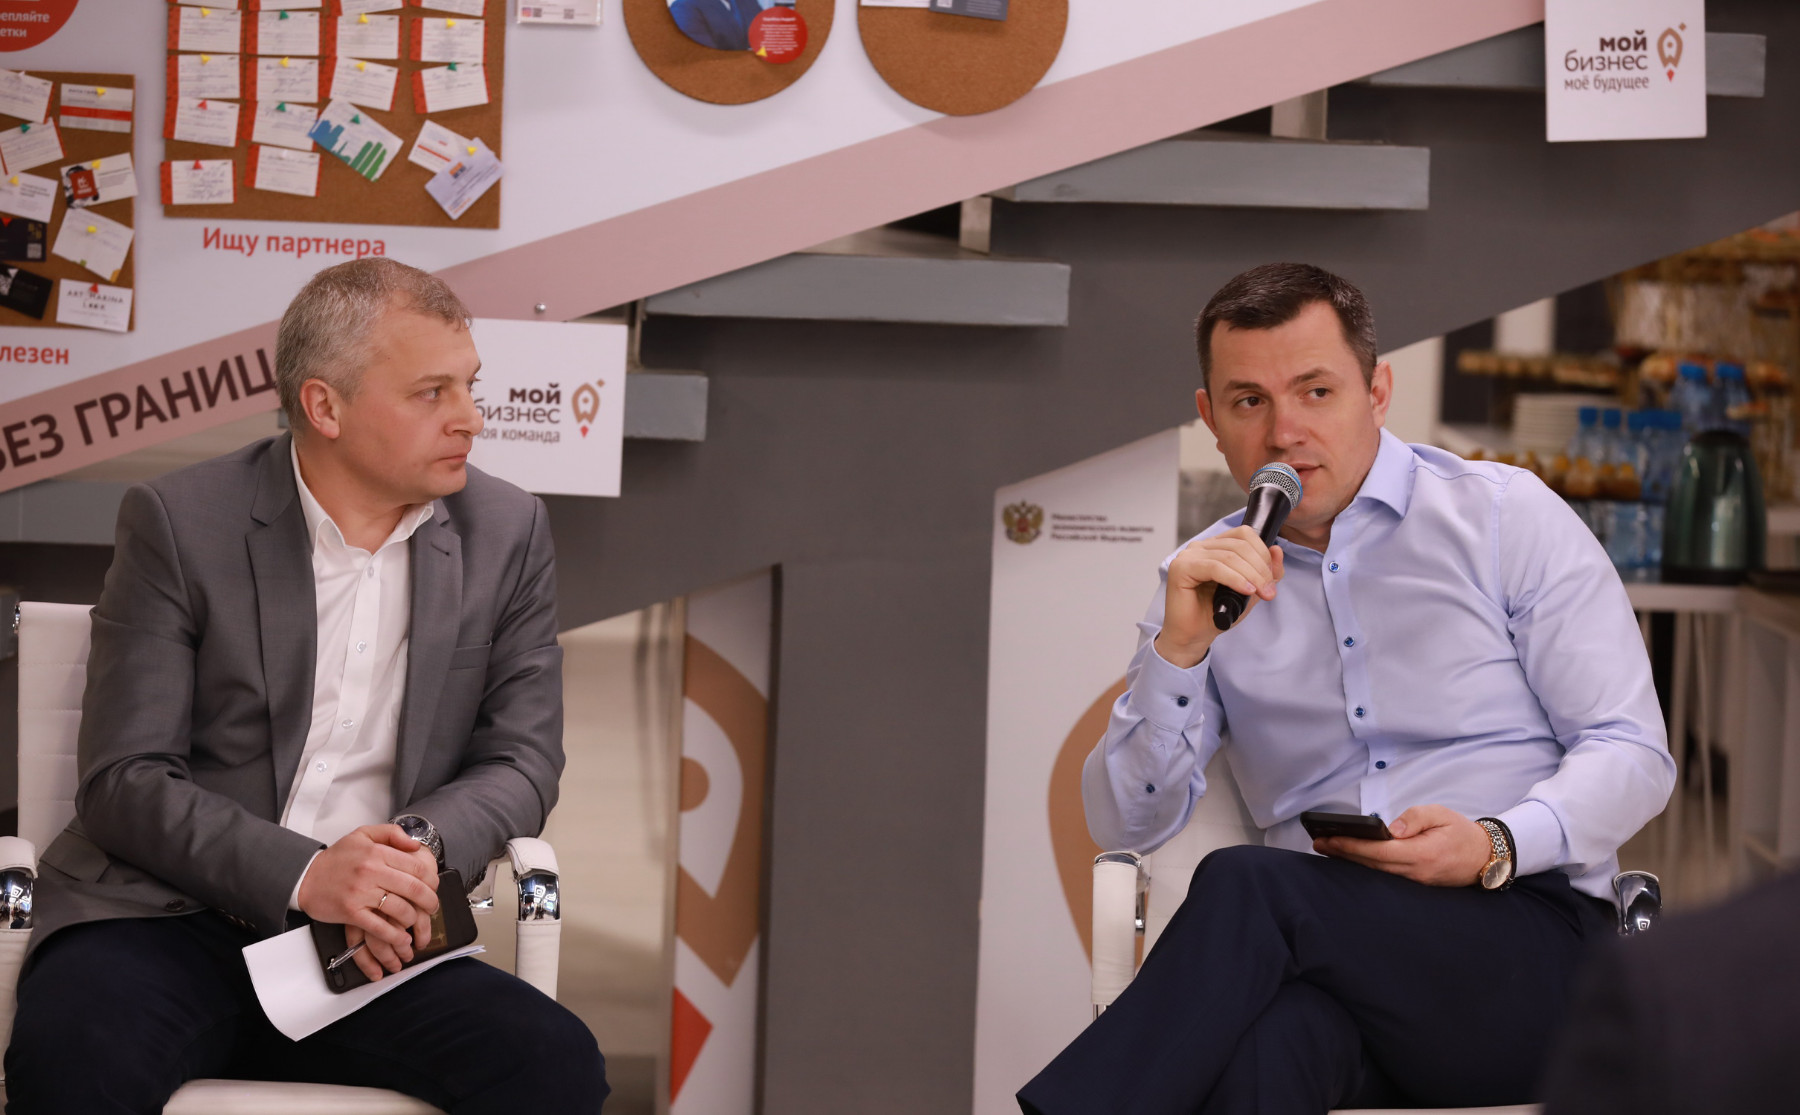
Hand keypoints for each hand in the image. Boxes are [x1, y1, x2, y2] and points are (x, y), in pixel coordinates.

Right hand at [297, 824, 440, 981]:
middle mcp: (371, 871)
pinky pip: (379, 927)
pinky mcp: (351, 913)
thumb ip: (391, 833)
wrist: (306, 876)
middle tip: (433, 907)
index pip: (416, 867)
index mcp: (377, 852)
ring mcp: (361, 893)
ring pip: (400, 909)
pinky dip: (395, 935)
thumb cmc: (337, 858)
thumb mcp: (363, 834)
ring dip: (414, 919)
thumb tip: (415, 844)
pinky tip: (403, 938)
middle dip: (430, 901)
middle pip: (413, 889)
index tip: (434, 886)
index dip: (431, 879)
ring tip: (417, 921)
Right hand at [1155, 526, 1284, 667]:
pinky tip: (1245, 590)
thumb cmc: (1217, 613)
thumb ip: (1267, 572)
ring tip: (1260, 593)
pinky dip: (1234, 578)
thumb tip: (1277, 550)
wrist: (1194, 635)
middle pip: (1239, 545)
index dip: (1263, 553)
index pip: (1244, 534)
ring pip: (1229, 556)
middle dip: (1260, 568)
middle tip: (1269, 590)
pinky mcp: (1181, 568)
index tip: (1271, 578)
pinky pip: (1214, 567)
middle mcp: (1200, 547)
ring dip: (1251, 575)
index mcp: (1215, 546)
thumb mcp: (1251, 590)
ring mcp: (1189, 555)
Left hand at [1313, 805, 1493, 886]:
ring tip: (1328, 848)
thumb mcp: (1441, 814)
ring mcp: (1415, 882)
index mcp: (1422, 854)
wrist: (1486, 857)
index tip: (1330, 838)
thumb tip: (1392, 829)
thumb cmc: (1462, 833)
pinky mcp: (1415, 884)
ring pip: (1377, 872)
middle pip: (1372, 864)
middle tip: (1319, 842)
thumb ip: (1415, 818)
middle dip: (1343, 853)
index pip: (1378, 851)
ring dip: (1351, 861)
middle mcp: (1416, 872)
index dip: (1352, 845)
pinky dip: (1366, 867)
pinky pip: (1386, 875)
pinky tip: (1352, 858)